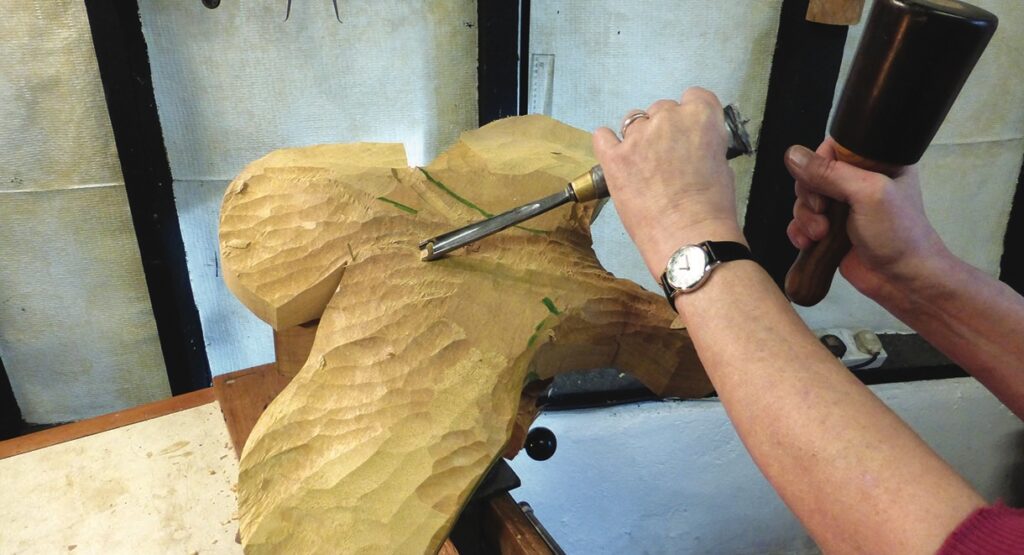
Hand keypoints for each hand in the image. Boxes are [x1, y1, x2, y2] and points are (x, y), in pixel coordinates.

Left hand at [593, 88, 744, 278]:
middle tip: (666, 157)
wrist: (689, 238)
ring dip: (638, 137)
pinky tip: (616, 157)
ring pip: (633, 121)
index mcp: (701, 117)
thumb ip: (705, 143)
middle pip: (662, 109)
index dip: (690, 114)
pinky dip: (608, 144)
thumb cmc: (712, 208)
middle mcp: (668, 119)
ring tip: (643, 165)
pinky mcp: (614, 157)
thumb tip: (694, 144)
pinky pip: (602, 136)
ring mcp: (638, 137)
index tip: (687, 131)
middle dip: (663, 129)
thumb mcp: (722, 165)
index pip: (694, 96)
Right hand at [785, 139, 950, 299]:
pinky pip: (802, 223)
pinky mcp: (831, 231)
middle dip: (809, 196)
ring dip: (805, 218)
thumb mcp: (867, 194)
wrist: (903, 280)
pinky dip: (799, 232)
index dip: (819, 164)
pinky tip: (807, 244)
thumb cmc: (898, 234)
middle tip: (823, 212)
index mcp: (876, 162)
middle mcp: (858, 181)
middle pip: (812, 175)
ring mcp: (844, 208)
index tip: (823, 184)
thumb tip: (792, 155)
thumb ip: (829, 173)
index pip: (833, 148)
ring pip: (805, 201)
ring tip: (820, 235)